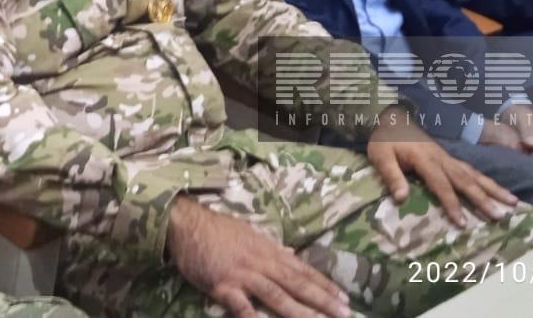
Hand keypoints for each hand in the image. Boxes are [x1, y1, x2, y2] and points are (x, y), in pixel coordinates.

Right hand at [165, 196, 350, 317]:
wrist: (187, 223)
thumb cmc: (217, 228)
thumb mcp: (249, 234)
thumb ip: (270, 247)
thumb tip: (290, 253)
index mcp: (269, 250)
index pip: (302, 270)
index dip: (324, 285)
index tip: (345, 298)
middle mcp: (261, 262)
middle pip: (297, 284)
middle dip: (323, 301)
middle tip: (345, 313)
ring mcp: (243, 274)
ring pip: (277, 296)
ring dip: (300, 312)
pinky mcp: (223, 285)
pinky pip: (242, 305)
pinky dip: (254, 317)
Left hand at [366, 105, 517, 227]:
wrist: (393, 119)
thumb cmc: (385, 140)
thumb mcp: (380, 156)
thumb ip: (391, 176)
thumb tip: (401, 198)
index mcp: (424, 158)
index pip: (440, 184)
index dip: (452, 203)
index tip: (463, 223)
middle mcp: (442, 158)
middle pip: (466, 180)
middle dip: (483, 199)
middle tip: (500, 216)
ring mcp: (449, 157)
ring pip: (475, 174)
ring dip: (494, 189)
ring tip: (513, 203)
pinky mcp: (451, 158)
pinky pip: (473, 170)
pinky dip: (488, 182)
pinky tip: (500, 191)